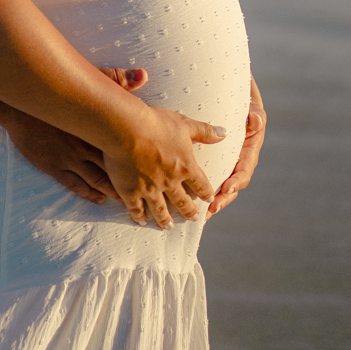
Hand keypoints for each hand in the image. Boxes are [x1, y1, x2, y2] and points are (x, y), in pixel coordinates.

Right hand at [2, 66, 147, 203]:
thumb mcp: (89, 79)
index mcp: (96, 126)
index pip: (123, 147)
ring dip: (113, 191)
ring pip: (96, 180)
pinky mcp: (54, 166)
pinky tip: (100, 199)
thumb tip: (143, 75)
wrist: (20, 104)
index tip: (155, 169)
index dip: (140, 160)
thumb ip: (117, 79)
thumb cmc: (56, 88)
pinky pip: (75, 184)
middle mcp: (85, 145)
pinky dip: (89, 193)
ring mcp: (69, 158)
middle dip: (131, 182)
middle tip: (147, 194)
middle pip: (113, 168)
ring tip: (128, 202)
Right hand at [102, 105, 225, 228]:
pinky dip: (139, 216)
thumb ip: (204, 131)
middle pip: (182, 202)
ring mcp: (150, 189)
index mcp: (185, 167)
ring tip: (168, 227)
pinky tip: (141, 221)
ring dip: (165, 220)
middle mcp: (170, 182)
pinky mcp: (130, 191)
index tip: (208, 198)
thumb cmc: (156, 122)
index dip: (206, 192)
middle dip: (189, 211)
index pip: (200, 185)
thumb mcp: (184, 124)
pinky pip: (136, 208)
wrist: (126, 127)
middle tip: (193, 219)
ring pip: (160, 210)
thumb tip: (224, 133)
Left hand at [205, 76, 265, 221]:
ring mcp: (226, 163)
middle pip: (231, 186)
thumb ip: (255, 114)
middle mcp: (238, 161)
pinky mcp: (214, 161)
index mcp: (248, 152)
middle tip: (210, 209)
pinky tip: (187, 200)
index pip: (243, 171)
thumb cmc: (243, 101)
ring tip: (200, 215)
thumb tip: (255, 121)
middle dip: (221, 199)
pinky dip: (199, 189)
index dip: (235, 182)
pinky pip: (207, 177)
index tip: (226, 188)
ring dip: (210, 200)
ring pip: (219, 185)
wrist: (234, 97)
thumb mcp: (251, 106)